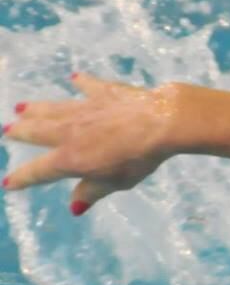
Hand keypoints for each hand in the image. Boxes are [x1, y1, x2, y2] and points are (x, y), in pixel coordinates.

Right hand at [2, 74, 181, 215]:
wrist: (159, 122)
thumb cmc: (139, 158)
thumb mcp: (116, 182)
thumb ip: (92, 192)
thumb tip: (73, 207)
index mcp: (69, 158)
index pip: (38, 171)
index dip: (22, 178)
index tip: (8, 183)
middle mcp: (68, 132)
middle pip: (36, 132)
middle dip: (19, 133)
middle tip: (6, 131)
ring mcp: (84, 109)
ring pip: (52, 109)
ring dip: (35, 109)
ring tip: (21, 108)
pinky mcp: (103, 92)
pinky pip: (88, 86)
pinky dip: (81, 82)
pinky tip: (75, 77)